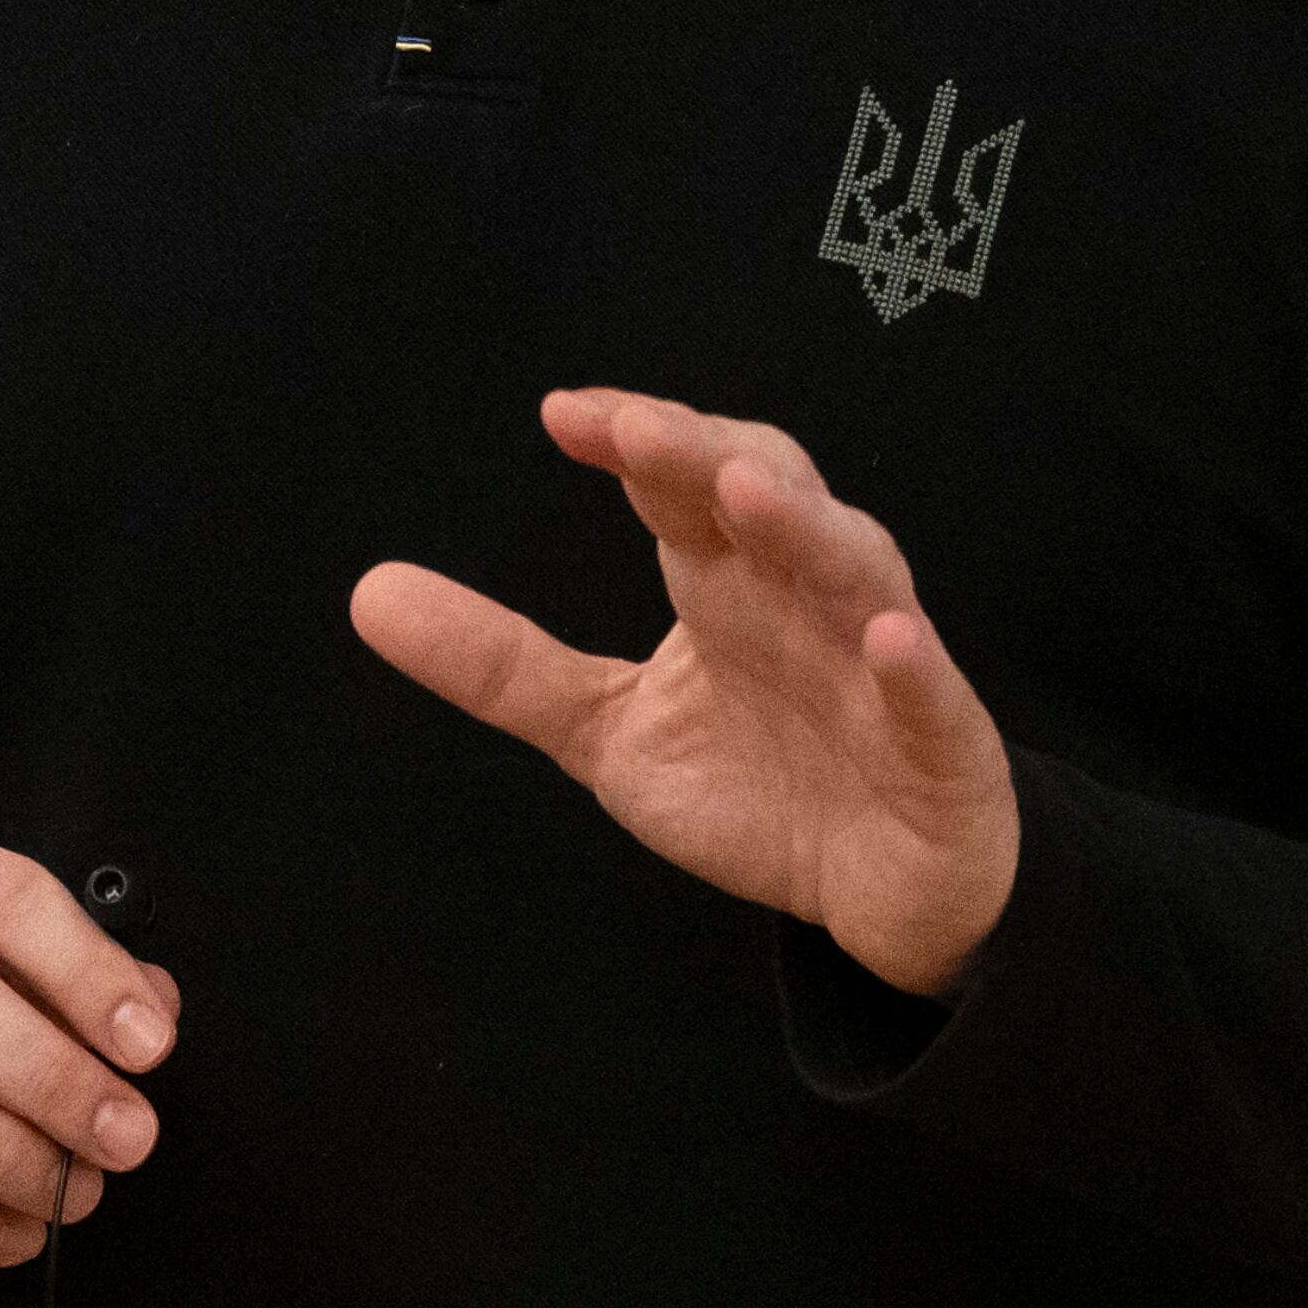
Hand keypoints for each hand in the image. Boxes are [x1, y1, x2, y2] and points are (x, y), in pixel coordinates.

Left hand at [350, 388, 1018, 999]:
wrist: (881, 892)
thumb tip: (367, 593)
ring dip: (806, 526)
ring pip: (854, 567)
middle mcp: (804, 596)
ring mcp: (879, 659)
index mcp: (725, 582)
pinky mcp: (940, 740)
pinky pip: (932, 692)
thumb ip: (501, 664)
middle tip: (637, 432)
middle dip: (705, 453)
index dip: (630, 438)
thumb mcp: (609, 731)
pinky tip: (891, 638)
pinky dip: (915, 662)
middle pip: (766, 493)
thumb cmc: (759, 786)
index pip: (677, 481)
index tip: (560, 415)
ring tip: (747, 493)